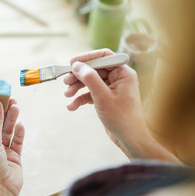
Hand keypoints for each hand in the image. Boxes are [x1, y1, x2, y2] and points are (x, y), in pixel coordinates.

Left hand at [0, 98, 24, 195]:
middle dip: (3, 110)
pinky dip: (19, 133)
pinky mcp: (14, 156)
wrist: (0, 191)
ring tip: (16, 106)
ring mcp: (2, 150)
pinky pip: (17, 141)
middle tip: (10, 97)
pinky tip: (21, 125)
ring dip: (12, 119)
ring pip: (8, 130)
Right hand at [64, 49, 178, 161]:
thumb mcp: (102, 96)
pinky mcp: (106, 98)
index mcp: (123, 73)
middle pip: (94, 69)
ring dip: (77, 87)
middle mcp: (118, 78)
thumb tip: (77, 65)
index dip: (87, 58)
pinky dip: (81, 98)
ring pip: (90, 82)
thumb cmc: (121, 117)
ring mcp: (111, 88)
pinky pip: (90, 93)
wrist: (129, 139)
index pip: (103, 57)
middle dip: (79, 76)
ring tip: (67, 95)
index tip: (71, 63)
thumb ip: (89, 78)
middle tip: (65, 82)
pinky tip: (72, 106)